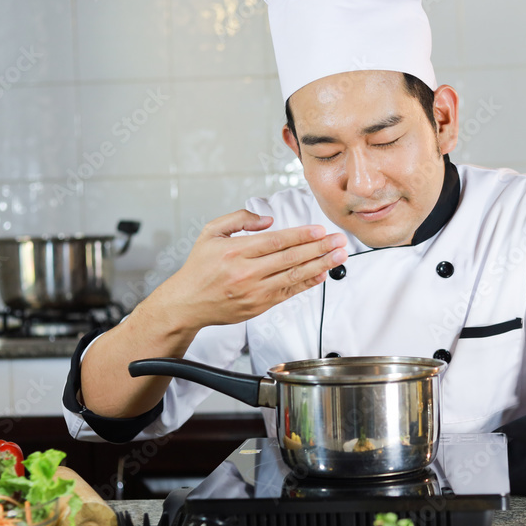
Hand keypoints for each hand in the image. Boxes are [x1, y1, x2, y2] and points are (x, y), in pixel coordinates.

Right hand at [150, 210, 347, 330]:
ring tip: (337, 256)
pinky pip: (289, 293)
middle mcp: (246, 272)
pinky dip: (307, 283)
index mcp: (235, 251)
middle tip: (338, 241)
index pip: (276, 241)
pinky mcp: (259, 306)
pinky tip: (322, 274)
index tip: (320, 230)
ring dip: (320, 265)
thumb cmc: (199, 268)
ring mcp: (254, 291)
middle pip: (290, 258)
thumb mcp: (211, 233)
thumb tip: (268, 220)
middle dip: (319, 248)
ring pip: (294, 276)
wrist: (187, 303)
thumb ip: (239, 219)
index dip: (301, 235)